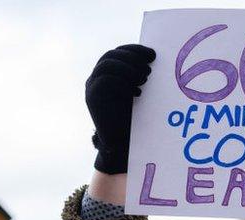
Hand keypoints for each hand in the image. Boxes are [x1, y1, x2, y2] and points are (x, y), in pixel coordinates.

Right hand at [85, 44, 155, 174]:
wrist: (121, 144)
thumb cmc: (133, 119)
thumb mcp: (138, 91)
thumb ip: (139, 75)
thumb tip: (153, 58)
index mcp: (107, 74)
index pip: (117, 53)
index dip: (134, 50)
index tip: (152, 54)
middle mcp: (96, 78)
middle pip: (111, 55)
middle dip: (132, 57)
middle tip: (150, 67)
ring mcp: (92, 87)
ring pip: (107, 65)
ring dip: (128, 68)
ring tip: (145, 78)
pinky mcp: (91, 98)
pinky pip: (105, 80)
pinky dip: (123, 82)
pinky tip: (137, 92)